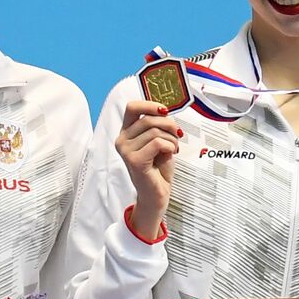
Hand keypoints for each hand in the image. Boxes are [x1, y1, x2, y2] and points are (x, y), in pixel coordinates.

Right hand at [116, 101, 179, 239]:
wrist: (157, 194)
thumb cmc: (158, 168)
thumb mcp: (159, 141)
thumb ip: (158, 126)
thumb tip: (165, 111)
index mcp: (126, 132)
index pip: (132, 107)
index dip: (150, 105)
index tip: (165, 111)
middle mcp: (122, 140)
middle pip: (149, 119)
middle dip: (169, 125)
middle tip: (177, 136)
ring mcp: (126, 151)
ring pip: (155, 131)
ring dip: (171, 139)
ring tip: (173, 148)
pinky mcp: (134, 161)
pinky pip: (157, 143)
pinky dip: (169, 146)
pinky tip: (171, 154)